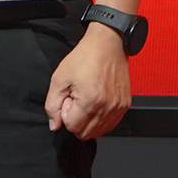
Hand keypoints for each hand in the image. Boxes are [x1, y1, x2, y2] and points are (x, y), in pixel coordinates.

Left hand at [43, 25, 132, 139]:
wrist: (108, 44)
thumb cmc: (85, 57)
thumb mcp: (59, 78)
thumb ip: (52, 105)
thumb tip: (55, 125)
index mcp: (90, 102)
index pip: (72, 127)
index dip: (66, 114)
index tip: (69, 98)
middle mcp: (106, 108)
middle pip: (85, 133)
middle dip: (77, 120)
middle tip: (77, 99)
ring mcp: (118, 108)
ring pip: (98, 132)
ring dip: (89, 120)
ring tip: (87, 99)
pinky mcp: (125, 105)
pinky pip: (110, 125)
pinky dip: (101, 119)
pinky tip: (97, 102)